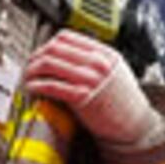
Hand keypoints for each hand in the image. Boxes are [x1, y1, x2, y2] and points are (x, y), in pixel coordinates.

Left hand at [22, 30, 159, 148]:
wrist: (136, 126)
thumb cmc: (123, 103)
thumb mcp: (115, 72)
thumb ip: (95, 61)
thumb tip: (66, 55)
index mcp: (105, 53)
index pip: (66, 37)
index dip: (47, 44)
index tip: (41, 53)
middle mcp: (97, 63)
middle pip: (54, 48)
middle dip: (36, 56)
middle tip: (30, 66)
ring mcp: (90, 79)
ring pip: (49, 64)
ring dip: (33, 70)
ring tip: (29, 78)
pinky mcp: (82, 97)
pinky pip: (52, 86)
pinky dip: (37, 85)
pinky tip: (32, 89)